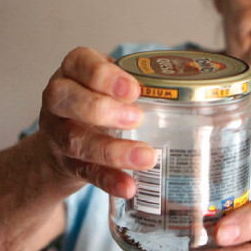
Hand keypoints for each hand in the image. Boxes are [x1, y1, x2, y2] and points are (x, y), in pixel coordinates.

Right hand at [39, 47, 156, 196]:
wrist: (62, 145)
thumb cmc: (99, 104)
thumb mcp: (110, 86)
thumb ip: (137, 86)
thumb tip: (193, 94)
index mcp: (73, 71)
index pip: (80, 64)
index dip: (104, 76)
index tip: (133, 89)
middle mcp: (59, 100)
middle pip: (66, 99)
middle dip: (102, 109)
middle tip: (137, 117)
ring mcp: (58, 134)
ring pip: (76, 140)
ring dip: (112, 150)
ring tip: (146, 157)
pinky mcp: (67, 164)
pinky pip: (87, 172)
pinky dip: (109, 180)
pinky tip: (129, 186)